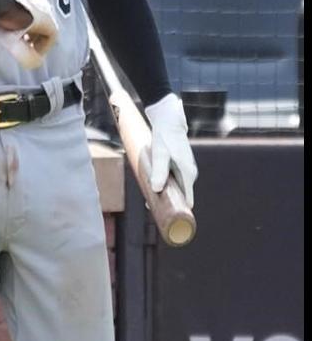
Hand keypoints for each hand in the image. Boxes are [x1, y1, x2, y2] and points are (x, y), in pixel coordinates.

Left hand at [0, 0, 57, 68]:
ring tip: (14, 33)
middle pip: (43, 25)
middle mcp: (41, 3)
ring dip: (26, 25)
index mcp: (45, 16)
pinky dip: (18, 14)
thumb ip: (27, 57)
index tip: (34, 54)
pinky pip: (22, 3)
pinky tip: (7, 19)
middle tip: (24, 45)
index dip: (43, 48)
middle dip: (34, 37)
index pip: (52, 35)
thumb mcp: (15, 45)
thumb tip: (33, 63)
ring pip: (33, 13)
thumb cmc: (2, 17)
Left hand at [145, 93, 197, 207]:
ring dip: (166, 193)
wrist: (168, 121)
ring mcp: (186, 170)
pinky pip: (174, 180)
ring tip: (150, 200)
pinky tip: (154, 186)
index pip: (188, 200)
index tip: (169, 220)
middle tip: (152, 208)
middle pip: (181, 195)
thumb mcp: (159, 154)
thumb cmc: (164, 137)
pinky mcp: (181, 166)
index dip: (180, 211)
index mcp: (188, 174)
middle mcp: (190, 174)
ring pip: (177, 187)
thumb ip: (158, 171)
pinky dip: (166, 185)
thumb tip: (157, 189)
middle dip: (169, 202)